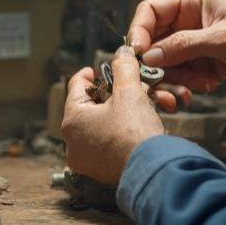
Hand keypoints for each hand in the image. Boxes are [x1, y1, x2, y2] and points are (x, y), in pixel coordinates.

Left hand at [61, 46, 165, 184]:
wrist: (153, 171)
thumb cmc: (135, 133)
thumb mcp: (129, 91)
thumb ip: (123, 68)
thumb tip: (122, 53)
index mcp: (72, 120)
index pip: (76, 86)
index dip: (89, 73)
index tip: (98, 69)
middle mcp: (73, 141)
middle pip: (93, 105)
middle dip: (117, 93)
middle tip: (132, 86)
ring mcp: (86, 158)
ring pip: (105, 124)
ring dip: (126, 111)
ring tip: (146, 104)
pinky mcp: (101, 170)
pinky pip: (110, 142)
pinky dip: (125, 130)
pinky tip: (142, 124)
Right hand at [127, 0, 225, 93]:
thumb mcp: (224, 41)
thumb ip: (184, 46)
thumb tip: (148, 56)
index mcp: (194, 1)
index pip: (151, 11)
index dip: (139, 32)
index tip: (138, 57)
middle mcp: (190, 20)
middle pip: (154, 41)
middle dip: (158, 65)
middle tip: (162, 85)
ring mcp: (196, 43)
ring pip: (166, 62)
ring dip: (175, 80)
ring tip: (194, 90)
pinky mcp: (204, 62)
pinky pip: (182, 75)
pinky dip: (187, 85)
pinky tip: (208, 87)